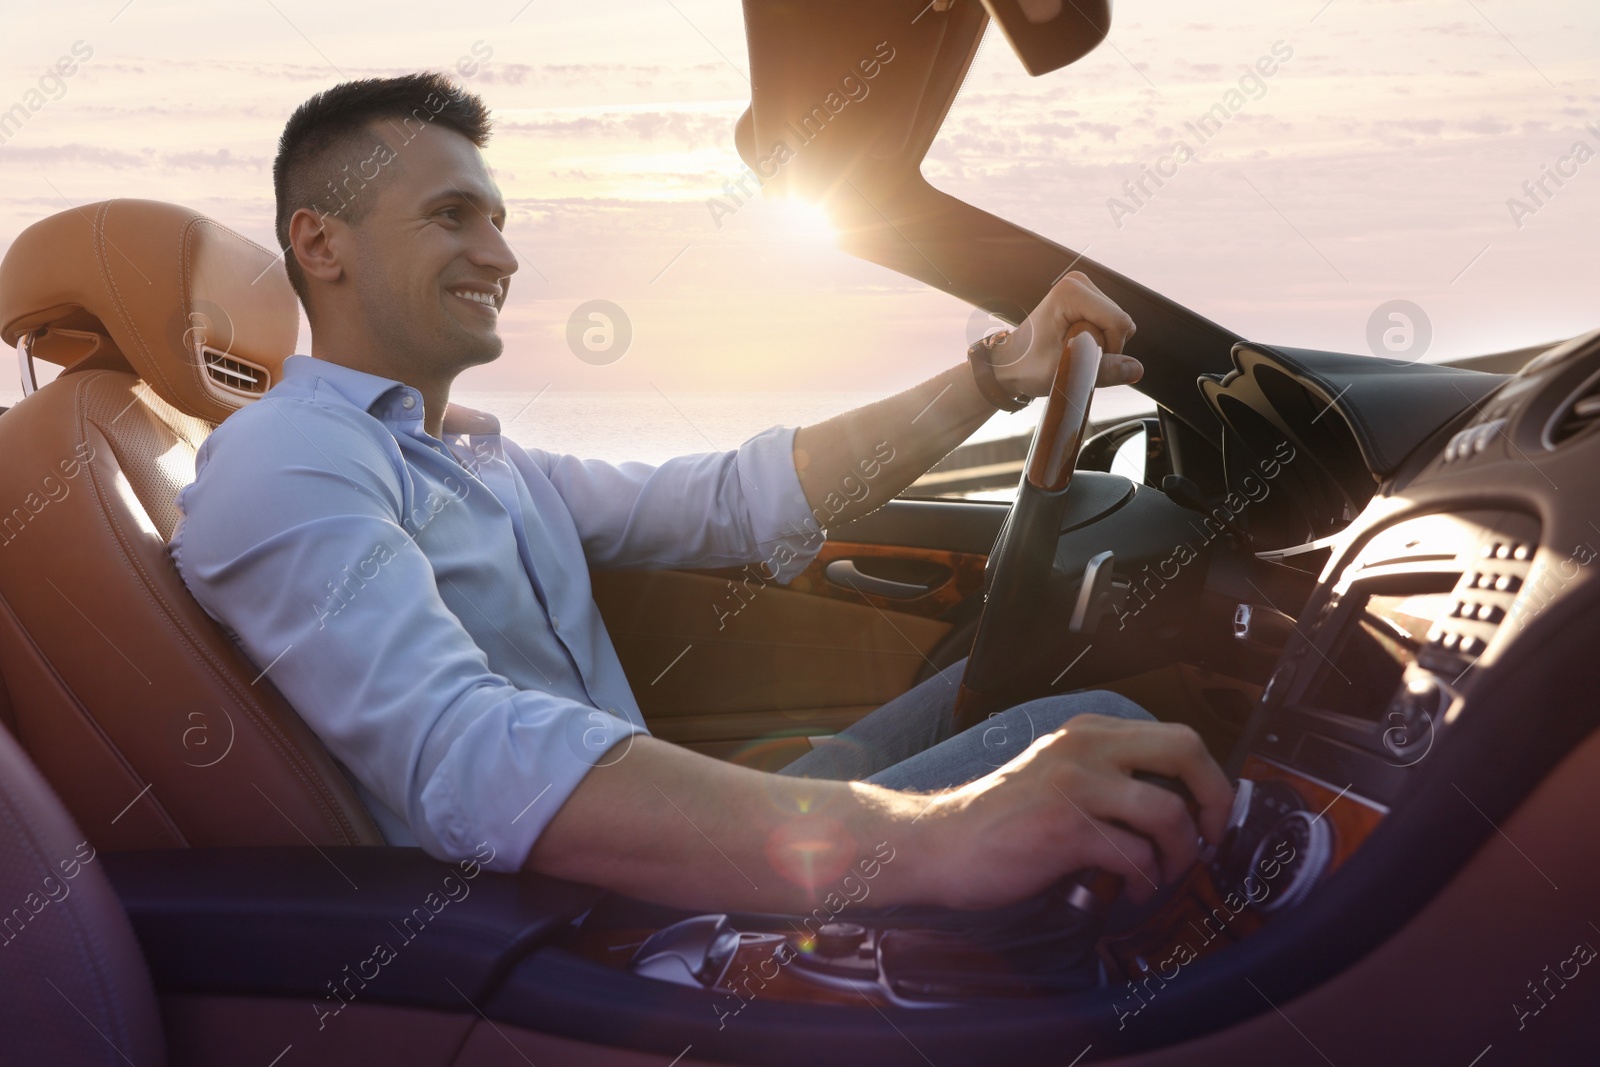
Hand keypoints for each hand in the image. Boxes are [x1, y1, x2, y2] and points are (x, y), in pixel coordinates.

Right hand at [918, 715, 1233, 909]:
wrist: (941, 844)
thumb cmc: (1001, 821)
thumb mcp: (1058, 774)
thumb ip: (1108, 775)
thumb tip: (1179, 804)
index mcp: (1086, 732)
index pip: (1176, 735)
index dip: (1209, 778)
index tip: (1209, 815)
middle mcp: (1083, 747)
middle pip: (1185, 750)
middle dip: (1214, 801)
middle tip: (1208, 838)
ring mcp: (1074, 784)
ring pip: (1168, 811)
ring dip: (1179, 854)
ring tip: (1161, 875)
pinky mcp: (1065, 828)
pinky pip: (1135, 855)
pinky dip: (1145, 881)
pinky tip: (1131, 890)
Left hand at [990, 271, 1141, 398]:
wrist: (1011, 363)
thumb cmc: (1028, 367)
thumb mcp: (1064, 373)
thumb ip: (1102, 370)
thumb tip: (1136, 368)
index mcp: (1071, 292)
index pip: (1118, 323)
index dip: (1109, 350)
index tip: (1081, 360)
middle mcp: (1080, 283)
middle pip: (1121, 322)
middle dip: (1105, 347)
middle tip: (1073, 356)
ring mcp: (1084, 289)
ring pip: (1119, 325)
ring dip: (1102, 345)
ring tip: (1072, 351)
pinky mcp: (1088, 299)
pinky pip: (1112, 325)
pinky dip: (1100, 341)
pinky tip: (1077, 345)